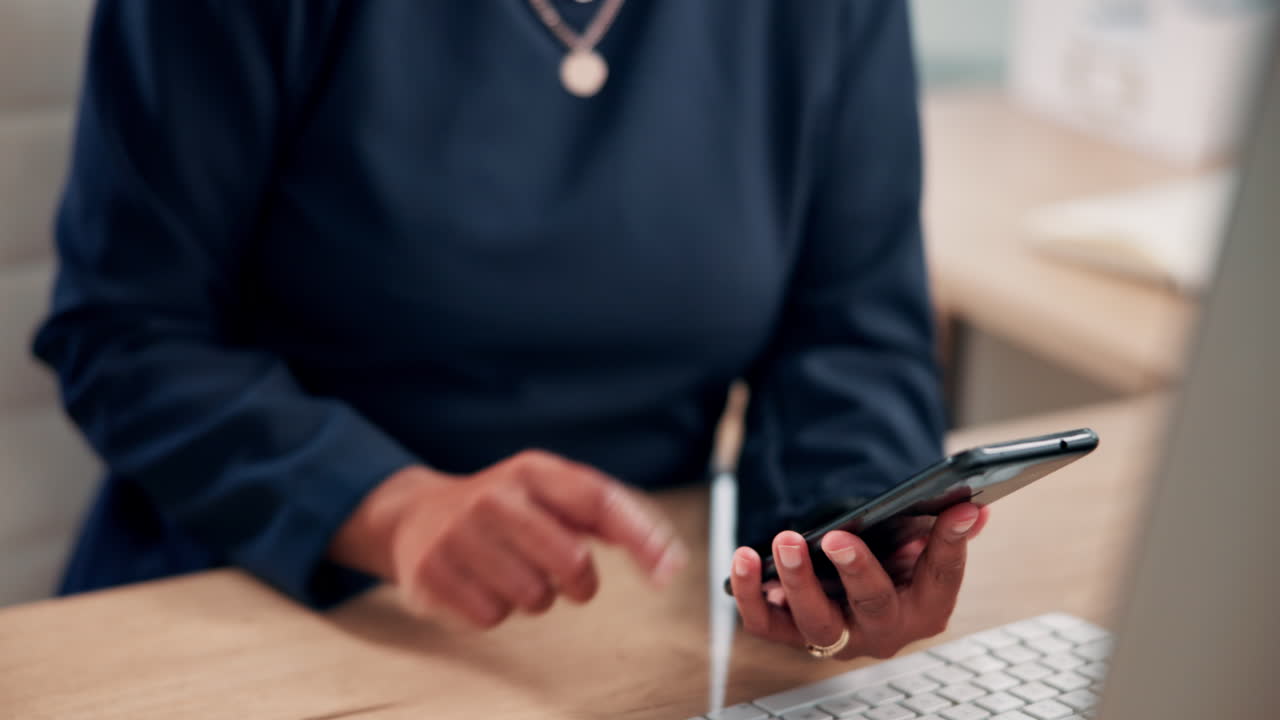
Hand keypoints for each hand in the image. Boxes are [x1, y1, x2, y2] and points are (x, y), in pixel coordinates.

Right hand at [331, 450, 686, 628]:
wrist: (416, 516)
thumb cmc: (504, 510)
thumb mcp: (549, 493)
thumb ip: (606, 514)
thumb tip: (665, 555)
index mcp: (532, 471)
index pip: (598, 500)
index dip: (640, 536)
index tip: (666, 570)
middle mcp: (494, 497)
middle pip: (571, 560)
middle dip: (581, 583)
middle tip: (571, 580)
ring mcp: (458, 534)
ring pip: (534, 598)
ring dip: (535, 597)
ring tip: (513, 572)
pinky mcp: (431, 573)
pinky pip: (492, 618)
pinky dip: (496, 611)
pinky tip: (481, 584)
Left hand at [730, 503, 989, 659]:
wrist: (849, 593)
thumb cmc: (890, 566)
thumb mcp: (919, 547)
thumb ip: (943, 532)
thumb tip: (974, 510)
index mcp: (925, 608)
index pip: (942, 577)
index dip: (951, 543)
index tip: (959, 509)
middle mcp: (883, 631)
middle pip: (873, 606)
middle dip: (856, 570)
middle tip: (838, 536)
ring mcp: (837, 638)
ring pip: (816, 622)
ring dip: (797, 581)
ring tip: (786, 540)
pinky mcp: (792, 635)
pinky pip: (766, 624)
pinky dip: (751, 594)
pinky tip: (743, 558)